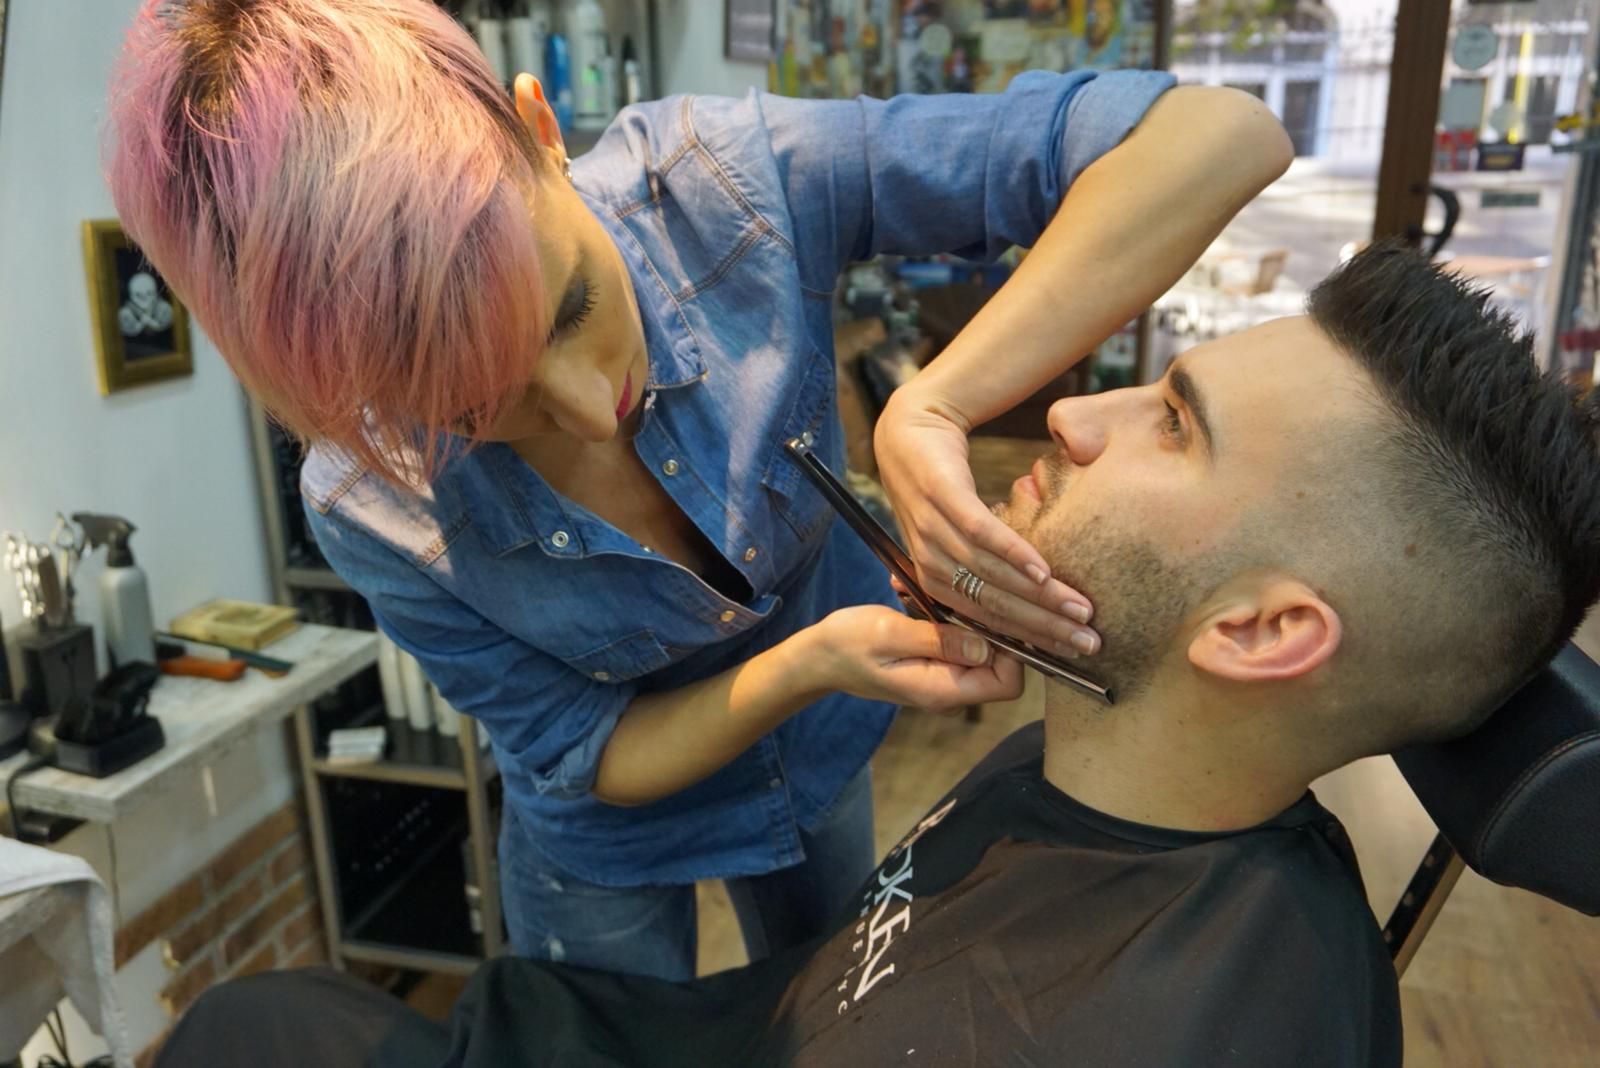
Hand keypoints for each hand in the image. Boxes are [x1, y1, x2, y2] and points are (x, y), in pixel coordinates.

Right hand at [812, 605, 1023, 711]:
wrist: (818, 657)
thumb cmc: (847, 644)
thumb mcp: (889, 634)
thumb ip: (939, 641)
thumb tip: (987, 647)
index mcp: (941, 689)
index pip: (1007, 683)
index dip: (1010, 650)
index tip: (987, 613)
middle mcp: (949, 691)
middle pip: (1000, 666)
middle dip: (986, 625)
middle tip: (957, 592)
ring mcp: (942, 679)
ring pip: (980, 649)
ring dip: (962, 617)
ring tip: (926, 593)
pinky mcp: (935, 664)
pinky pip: (957, 642)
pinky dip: (945, 618)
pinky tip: (916, 599)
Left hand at [873, 386, 1099, 658]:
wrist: (912, 429)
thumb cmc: (943, 486)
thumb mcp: (956, 535)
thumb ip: (983, 568)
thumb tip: (1031, 599)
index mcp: (934, 578)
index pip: (987, 619)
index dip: (1031, 639)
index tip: (1072, 653)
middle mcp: (930, 561)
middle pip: (993, 605)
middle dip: (1044, 628)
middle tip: (1089, 641)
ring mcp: (932, 528)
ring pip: (991, 574)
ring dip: (1039, 596)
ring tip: (1079, 609)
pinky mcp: (942, 495)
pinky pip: (980, 532)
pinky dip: (1013, 553)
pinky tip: (1042, 570)